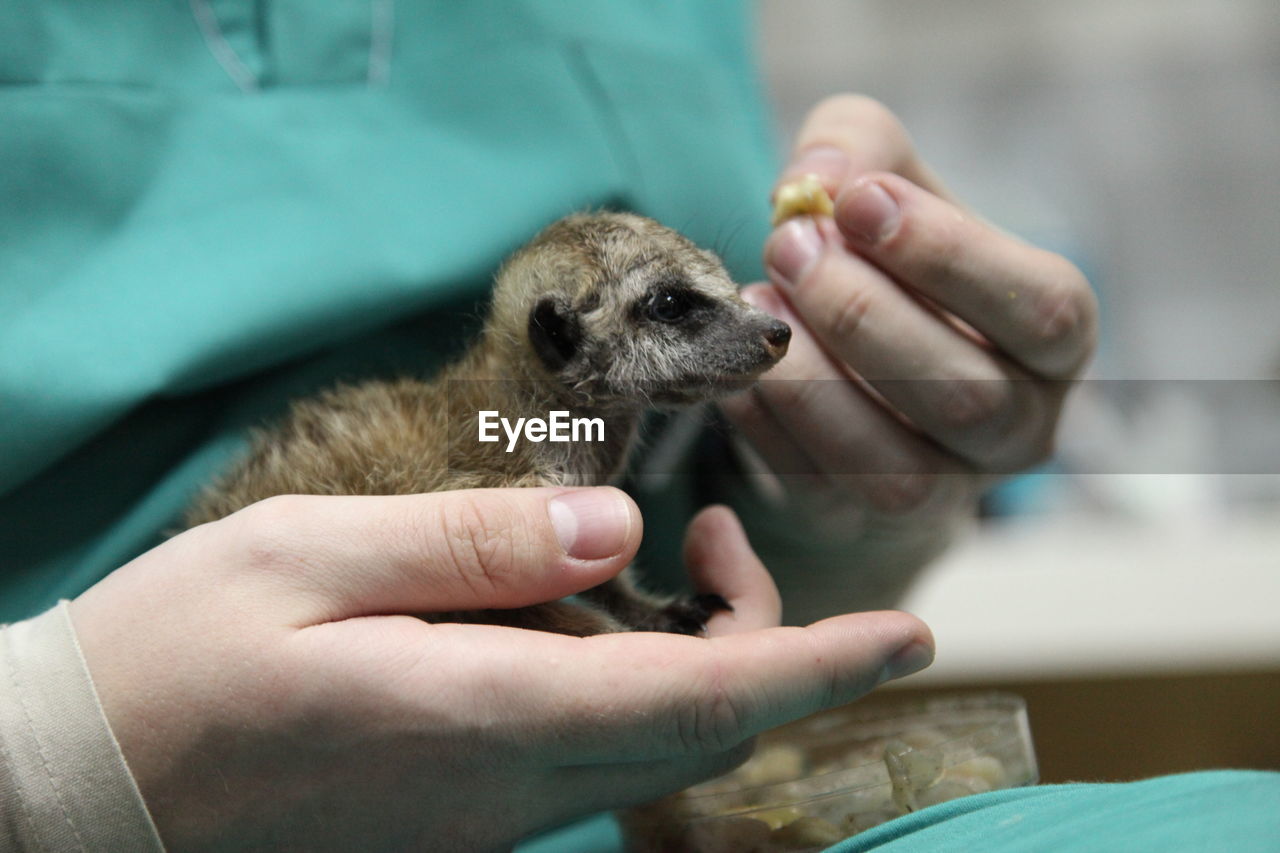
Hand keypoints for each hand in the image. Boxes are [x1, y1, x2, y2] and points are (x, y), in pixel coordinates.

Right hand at [71, 487, 931, 851]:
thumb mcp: (306, 558)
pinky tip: (596, 622)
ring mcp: (485, 817)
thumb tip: (616, 528)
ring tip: (678, 557)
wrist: (81, 796)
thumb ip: (473, 543)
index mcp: (481, 715)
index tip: (910, 633)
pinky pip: (594, 759)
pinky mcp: (458, 815)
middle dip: (768, 642)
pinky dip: (641, 688)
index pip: (703, 701)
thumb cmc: (174, 663)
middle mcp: (507, 787)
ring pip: (656, 750)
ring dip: (706, 663)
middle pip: (700, 731)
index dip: (818, 664)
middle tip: (720, 538)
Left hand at [722, 96, 1096, 595]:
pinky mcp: (865, 522)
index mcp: (1057, 337)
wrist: (860, 368)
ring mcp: (948, 490)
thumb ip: (861, 148)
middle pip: (963, 394)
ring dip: (811, 381)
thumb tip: (815, 179)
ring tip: (756, 303)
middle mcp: (1021, 426)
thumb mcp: (889, 182)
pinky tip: (736, 364)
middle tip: (788, 245)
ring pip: (891, 465)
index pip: (1040, 310)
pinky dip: (768, 425)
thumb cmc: (891, 264)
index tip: (858, 201)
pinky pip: (817, 489)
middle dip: (861, 314)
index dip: (948, 256)